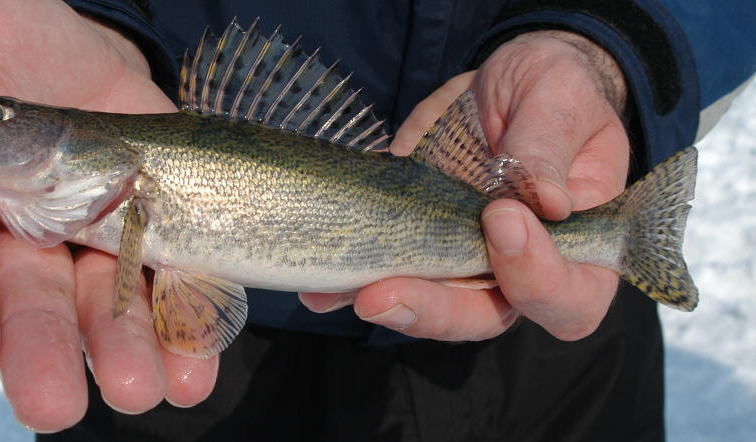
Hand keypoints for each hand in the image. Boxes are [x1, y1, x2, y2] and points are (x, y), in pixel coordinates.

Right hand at [0, 0, 214, 431]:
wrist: (81, 42)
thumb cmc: (1, 22)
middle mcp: (27, 225)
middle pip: (31, 299)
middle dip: (43, 351)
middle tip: (54, 408)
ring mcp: (97, 232)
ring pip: (106, 301)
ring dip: (123, 350)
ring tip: (145, 391)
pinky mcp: (161, 225)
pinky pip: (173, 279)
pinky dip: (186, 322)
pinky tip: (196, 364)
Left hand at [301, 31, 629, 341]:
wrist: (503, 85)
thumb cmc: (552, 92)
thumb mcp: (558, 98)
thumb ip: (549, 145)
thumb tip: (545, 201)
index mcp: (576, 250)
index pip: (566, 295)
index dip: (535, 275)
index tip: (499, 219)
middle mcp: (518, 272)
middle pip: (482, 317)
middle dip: (432, 308)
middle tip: (384, 293)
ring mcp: (462, 264)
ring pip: (426, 306)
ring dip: (381, 300)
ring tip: (338, 287)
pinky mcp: (414, 245)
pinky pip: (384, 275)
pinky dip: (348, 281)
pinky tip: (317, 282)